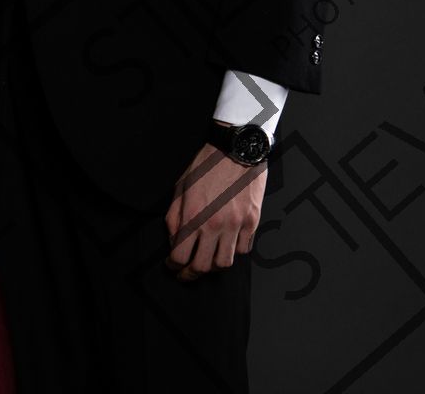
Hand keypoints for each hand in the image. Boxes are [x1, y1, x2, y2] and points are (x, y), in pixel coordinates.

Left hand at [163, 129, 263, 279]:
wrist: (236, 150)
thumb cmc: (205, 166)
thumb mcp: (180, 188)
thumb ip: (174, 217)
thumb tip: (174, 240)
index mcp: (193, 216)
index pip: (180, 255)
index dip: (173, 266)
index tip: (171, 266)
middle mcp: (214, 225)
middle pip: (203, 266)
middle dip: (190, 275)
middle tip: (185, 274)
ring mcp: (236, 225)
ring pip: (225, 263)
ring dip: (213, 267)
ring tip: (206, 262)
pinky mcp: (252, 222)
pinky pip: (244, 249)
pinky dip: (234, 252)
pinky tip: (226, 245)